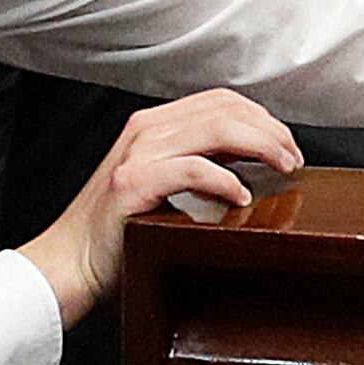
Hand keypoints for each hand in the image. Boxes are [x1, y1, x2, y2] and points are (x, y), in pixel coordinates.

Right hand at [24, 89, 305, 321]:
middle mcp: (145, 131)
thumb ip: (195, 166)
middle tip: (295, 158)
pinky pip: (190, 169)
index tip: (288, 144)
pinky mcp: (132, 183)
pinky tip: (242, 196)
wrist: (68, 263)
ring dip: (259, 146)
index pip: (220, 101)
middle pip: (225, 109)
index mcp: (153, 126)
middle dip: (270, 130)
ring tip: (283, 167)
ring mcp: (137, 154)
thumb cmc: (118, 233)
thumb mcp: (160, 186)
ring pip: (214, 129)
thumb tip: (252, 166)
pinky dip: (224, 179)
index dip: (262, 117)